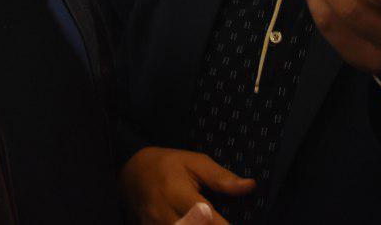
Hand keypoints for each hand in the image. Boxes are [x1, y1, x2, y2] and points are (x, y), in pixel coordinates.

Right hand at [120, 147, 254, 224]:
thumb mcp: (195, 162)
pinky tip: (194, 223)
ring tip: (210, 221)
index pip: (206, 217)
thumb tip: (250, 186)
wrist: (130, 173)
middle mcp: (164, 214)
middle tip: (221, 221)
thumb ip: (221, 178)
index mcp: (178, 192)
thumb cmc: (167, 165)